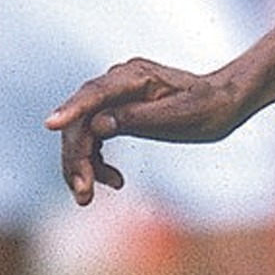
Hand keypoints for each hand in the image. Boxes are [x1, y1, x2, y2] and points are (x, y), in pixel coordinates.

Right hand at [48, 56, 248, 204]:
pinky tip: (114, 182)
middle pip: (81, 119)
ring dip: (81, 165)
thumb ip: (138, 118)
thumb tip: (98, 126)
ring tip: (87, 197)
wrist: (222, 102)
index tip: (51, 125)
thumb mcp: (179, 116)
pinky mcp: (116, 113)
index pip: (93, 94)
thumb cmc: (207, 107)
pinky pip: (94, 138)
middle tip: (82, 194)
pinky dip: (96, 162)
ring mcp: (114, 97)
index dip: (70, 111)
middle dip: (76, 158)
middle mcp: (117, 83)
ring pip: (82, 132)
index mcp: (133, 77)